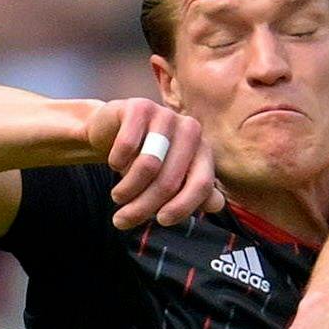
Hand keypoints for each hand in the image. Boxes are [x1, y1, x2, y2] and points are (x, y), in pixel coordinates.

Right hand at [84, 99, 223, 230]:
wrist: (111, 130)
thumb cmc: (144, 159)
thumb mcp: (170, 178)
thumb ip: (195, 192)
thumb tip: (217, 205)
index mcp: (203, 150)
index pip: (202, 185)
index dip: (183, 207)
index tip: (161, 221)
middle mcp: (190, 130)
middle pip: (170, 181)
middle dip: (144, 206)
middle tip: (123, 220)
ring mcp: (166, 115)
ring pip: (149, 165)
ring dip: (127, 189)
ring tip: (117, 196)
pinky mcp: (140, 106)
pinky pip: (128, 144)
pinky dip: (117, 161)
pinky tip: (114, 163)